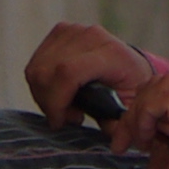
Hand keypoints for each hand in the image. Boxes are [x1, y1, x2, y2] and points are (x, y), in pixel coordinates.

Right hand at [23, 19, 164, 132]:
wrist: (131, 63)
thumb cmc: (131, 89)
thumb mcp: (131, 108)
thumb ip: (120, 124)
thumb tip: (113, 138)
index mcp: (111, 53)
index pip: (68, 72)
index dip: (57, 101)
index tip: (60, 122)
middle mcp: (91, 36)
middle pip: (47, 72)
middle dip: (49, 103)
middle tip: (66, 117)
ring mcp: (74, 30)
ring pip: (37, 69)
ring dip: (43, 94)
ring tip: (65, 105)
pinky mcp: (61, 31)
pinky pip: (36, 62)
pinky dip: (41, 82)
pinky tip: (58, 91)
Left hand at [127, 61, 168, 168]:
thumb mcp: (163, 151)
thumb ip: (156, 127)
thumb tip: (131, 112)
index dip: (146, 104)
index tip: (131, 133)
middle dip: (138, 105)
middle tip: (125, 136)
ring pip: (166, 83)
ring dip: (141, 111)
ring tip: (137, 140)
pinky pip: (165, 96)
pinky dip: (146, 115)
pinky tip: (146, 141)